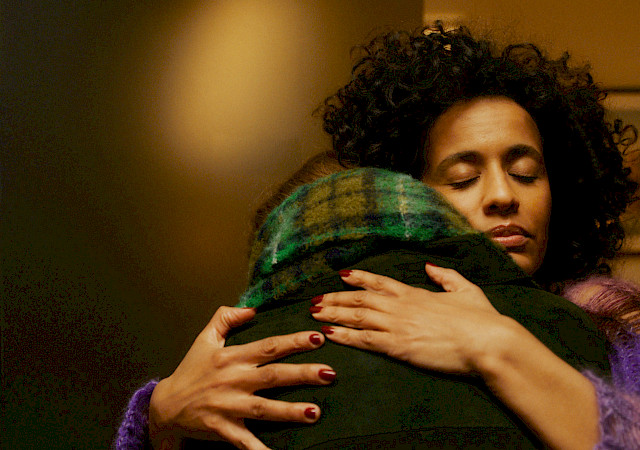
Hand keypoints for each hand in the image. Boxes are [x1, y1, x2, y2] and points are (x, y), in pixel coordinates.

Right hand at [149, 306, 335, 449]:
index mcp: (232, 357)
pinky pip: (245, 441)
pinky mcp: (223, 428)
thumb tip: (251, 308)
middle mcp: (233, 380)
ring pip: (264, 409)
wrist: (165, 406)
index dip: (293, 342)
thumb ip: (225, 318)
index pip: (268, 346)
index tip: (316, 338)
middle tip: (329, 373)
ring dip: (290, 411)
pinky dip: (260, 449)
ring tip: (315, 412)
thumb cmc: (190, 371)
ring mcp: (229, 406)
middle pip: (273, 376)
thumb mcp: (205, 339)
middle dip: (302, 374)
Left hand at [310, 264, 507, 373]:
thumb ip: (445, 276)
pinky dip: (343, 335)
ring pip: (356, 317)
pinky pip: (363, 340)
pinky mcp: (397, 347)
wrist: (488, 343)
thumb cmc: (481, 319)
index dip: (358, 278)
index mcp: (416, 293)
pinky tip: (328, 334)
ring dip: (332, 314)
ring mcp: (397, 326)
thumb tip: (429, 266)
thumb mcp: (466, 289)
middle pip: (360, 299)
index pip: (379, 282)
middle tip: (315, 299)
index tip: (342, 275)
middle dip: (335, 298)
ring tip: (313, 313)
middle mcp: (401, 306)